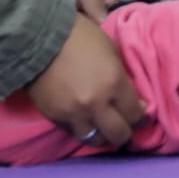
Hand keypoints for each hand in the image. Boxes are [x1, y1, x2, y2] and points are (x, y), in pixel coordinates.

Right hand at [27, 14, 146, 149]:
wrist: (38, 37)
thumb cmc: (80, 36)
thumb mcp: (111, 50)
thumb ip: (122, 77)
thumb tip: (134, 101)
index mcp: (113, 83)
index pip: (135, 114)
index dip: (140, 116)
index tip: (139, 114)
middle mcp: (96, 104)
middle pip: (118, 135)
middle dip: (125, 133)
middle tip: (125, 127)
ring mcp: (74, 114)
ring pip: (95, 140)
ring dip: (103, 136)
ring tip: (104, 129)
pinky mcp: (55, 118)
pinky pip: (74, 133)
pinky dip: (83, 130)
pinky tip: (86, 123)